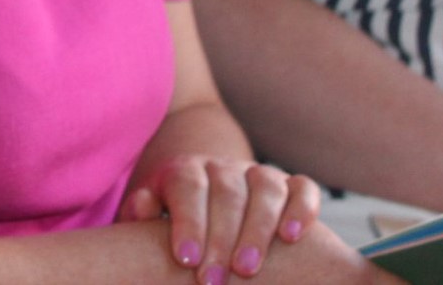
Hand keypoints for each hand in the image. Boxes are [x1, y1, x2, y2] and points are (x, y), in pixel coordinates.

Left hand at [120, 155, 320, 281]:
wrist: (202, 192)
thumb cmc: (170, 218)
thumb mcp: (147, 212)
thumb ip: (139, 209)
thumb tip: (144, 206)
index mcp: (184, 171)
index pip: (186, 186)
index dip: (188, 221)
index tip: (187, 260)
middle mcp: (223, 167)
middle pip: (226, 192)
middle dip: (221, 238)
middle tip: (212, 281)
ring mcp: (257, 174)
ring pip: (265, 187)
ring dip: (258, 227)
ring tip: (248, 268)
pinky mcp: (289, 185)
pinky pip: (303, 188)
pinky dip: (302, 208)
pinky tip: (293, 237)